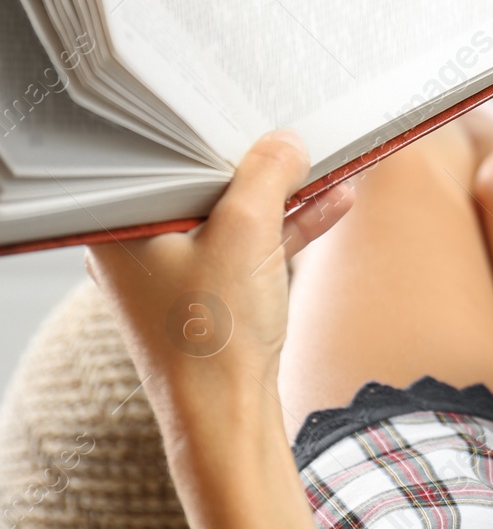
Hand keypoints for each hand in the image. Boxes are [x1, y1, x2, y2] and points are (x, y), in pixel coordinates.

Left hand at [87, 132, 354, 409]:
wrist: (225, 416)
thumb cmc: (213, 332)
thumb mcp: (247, 232)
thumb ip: (267, 174)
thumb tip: (287, 141)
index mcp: (122, 227)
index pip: (168, 157)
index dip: (215, 132)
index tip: (256, 113)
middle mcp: (141, 247)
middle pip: (206, 183)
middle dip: (261, 162)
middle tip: (298, 135)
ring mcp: (178, 273)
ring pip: (235, 215)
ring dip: (286, 194)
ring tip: (332, 164)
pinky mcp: (211, 296)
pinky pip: (250, 246)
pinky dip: (288, 226)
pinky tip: (335, 203)